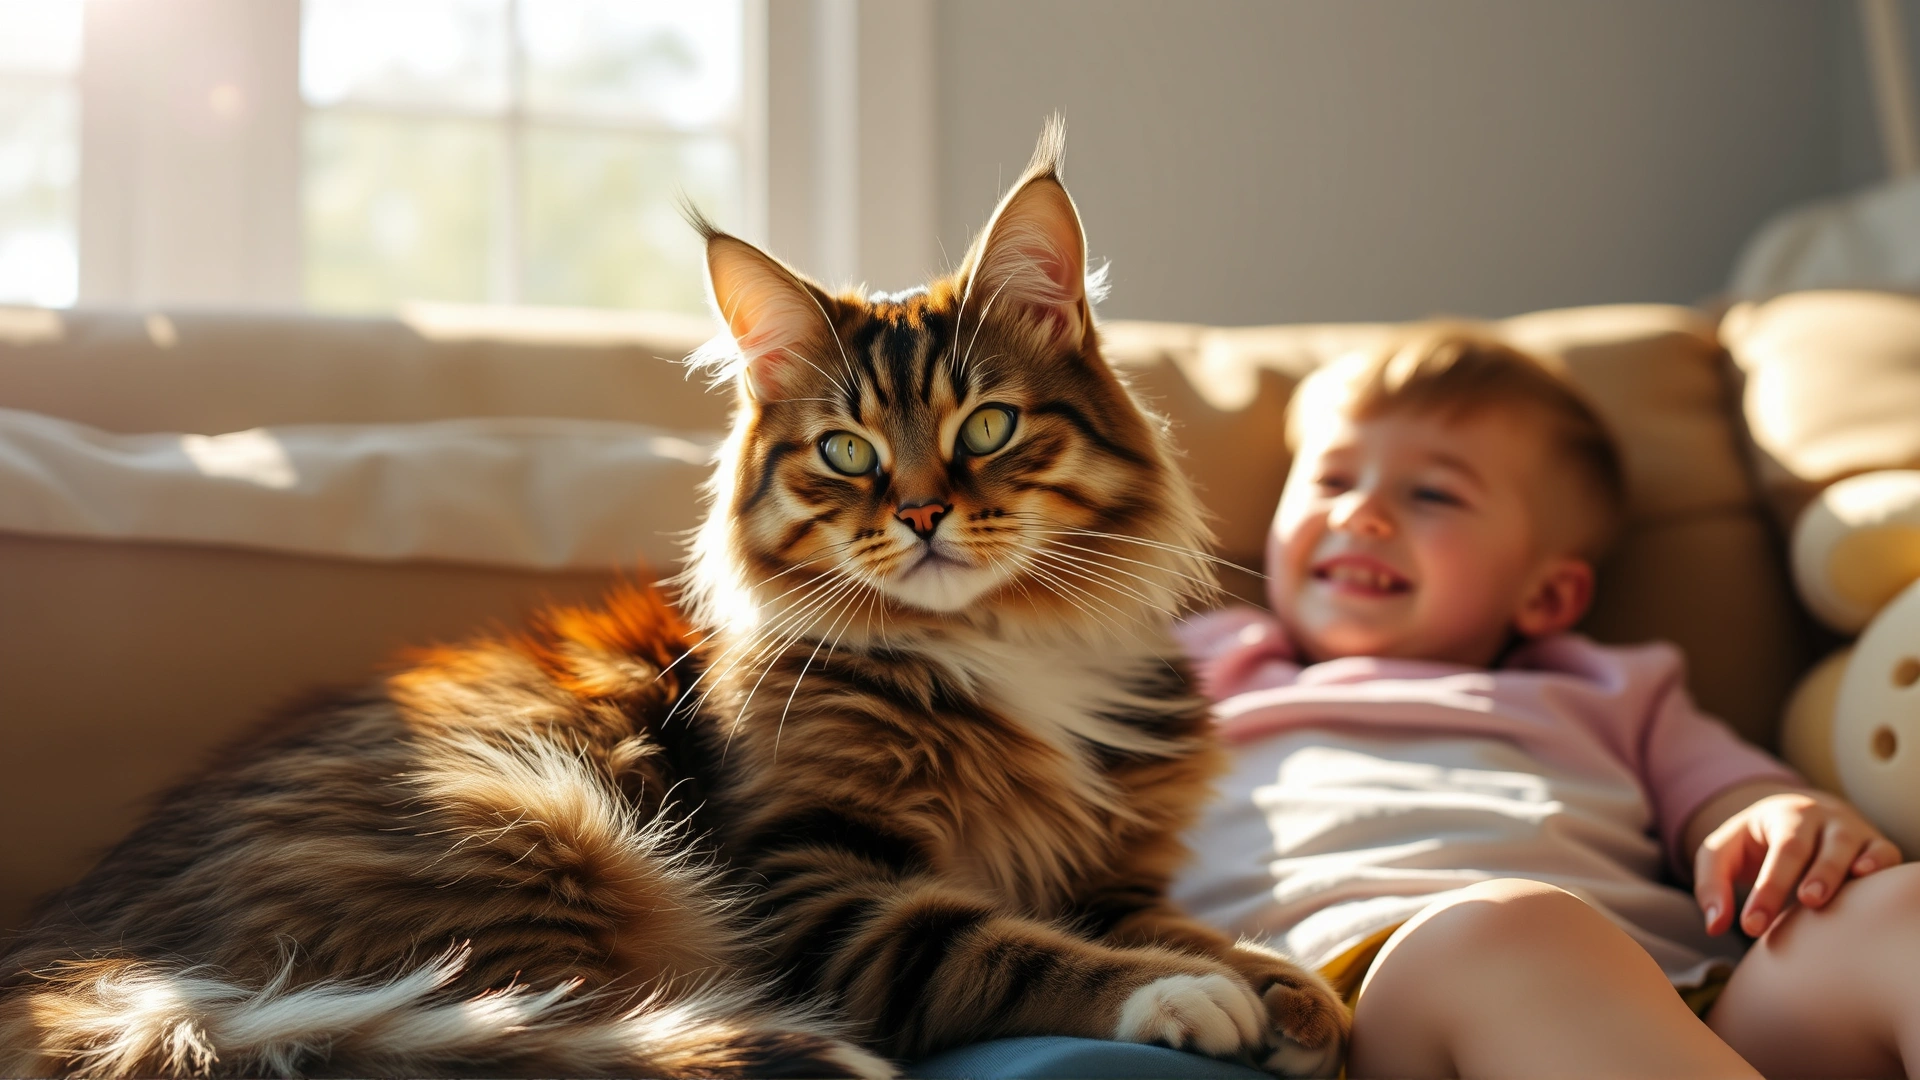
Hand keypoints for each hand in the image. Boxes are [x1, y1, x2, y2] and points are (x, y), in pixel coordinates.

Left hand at [1693, 789, 1903, 936]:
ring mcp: (1851, 830)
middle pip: (1820, 845)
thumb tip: (1714, 924)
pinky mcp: (1875, 844)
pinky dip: (1881, 864)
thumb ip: (1712, 885)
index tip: (1752, 927)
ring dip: (1843, 873)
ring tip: (1829, 898)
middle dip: (1815, 874)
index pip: (1779, 852)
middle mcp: (1821, 818)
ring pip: (1854, 847)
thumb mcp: (1723, 853)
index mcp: (1783, 816)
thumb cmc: (1756, 843)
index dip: (1768, 889)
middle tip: (1806, 901)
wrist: (1797, 816)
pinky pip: (1885, 852)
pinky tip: (1868, 879)